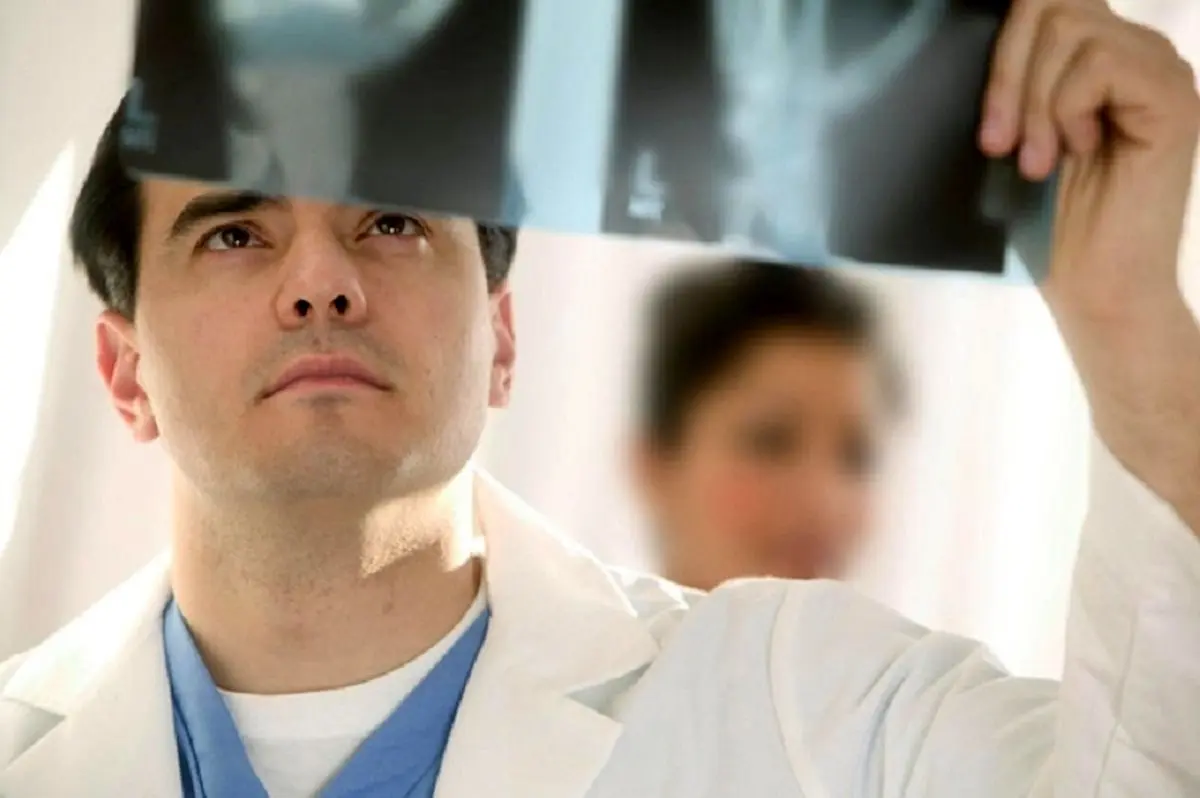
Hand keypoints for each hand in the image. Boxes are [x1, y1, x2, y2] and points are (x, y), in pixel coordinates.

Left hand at [980, 0, 1199, 523]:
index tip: (988, 129)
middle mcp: (1135, 53)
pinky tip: (1077, 152)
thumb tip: (971, 29)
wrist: (1093, 290)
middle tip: (1000, 145)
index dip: (1002, 50)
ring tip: (1040, 161)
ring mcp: (1159, 72)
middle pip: (1053, 3)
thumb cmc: (1045, 224)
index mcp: (1096, 57)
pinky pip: (1100, 63)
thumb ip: (1012, 79)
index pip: (1044, 2)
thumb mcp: (1013, 136)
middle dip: (1008, 74)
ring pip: (1072, 28)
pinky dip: (1068, 109)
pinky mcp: (1173, 99)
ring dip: (1036, 103)